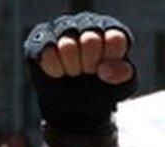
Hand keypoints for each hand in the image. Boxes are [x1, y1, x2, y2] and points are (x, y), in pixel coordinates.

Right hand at [25, 13, 136, 146]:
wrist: (77, 104)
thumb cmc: (104, 86)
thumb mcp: (124, 84)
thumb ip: (124, 74)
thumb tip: (104, 70)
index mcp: (111, 30)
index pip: (115, 39)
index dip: (110, 59)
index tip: (106, 68)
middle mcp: (86, 23)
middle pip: (90, 40)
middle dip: (91, 64)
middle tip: (89, 71)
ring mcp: (61, 28)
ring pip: (67, 46)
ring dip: (73, 68)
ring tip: (75, 72)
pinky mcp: (40, 39)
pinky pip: (47, 54)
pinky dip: (56, 70)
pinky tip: (60, 72)